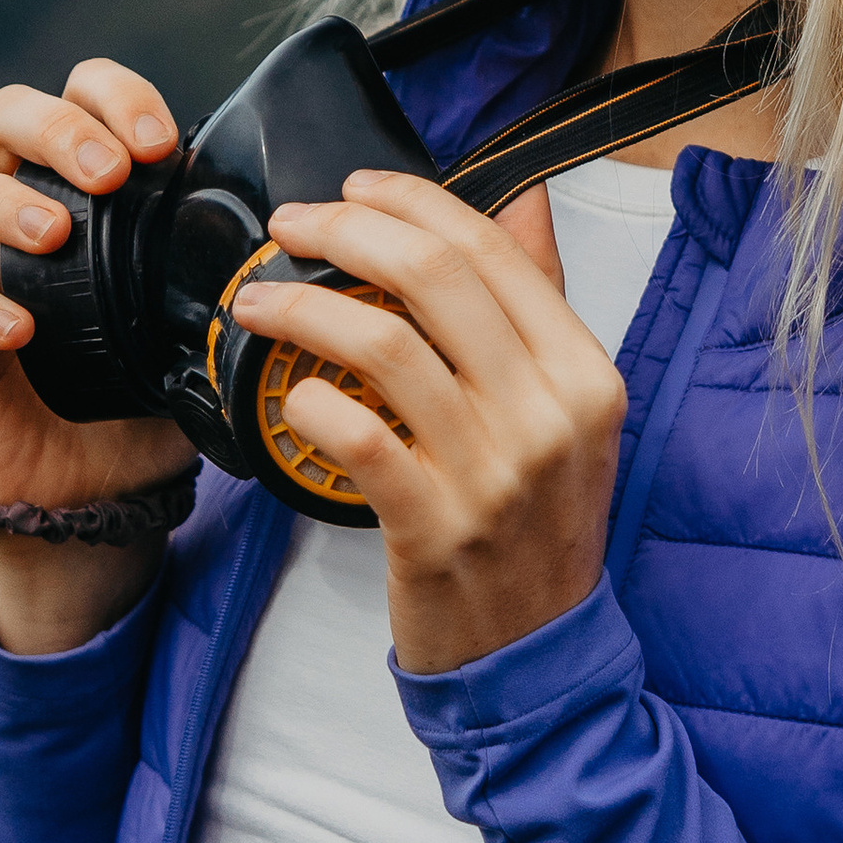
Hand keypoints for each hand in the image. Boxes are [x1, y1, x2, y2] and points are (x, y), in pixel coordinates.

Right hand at [0, 61, 196, 652]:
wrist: (102, 491)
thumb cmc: (151, 392)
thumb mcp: (201, 321)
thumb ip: (231, 270)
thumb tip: (303, 232)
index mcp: (82, 184)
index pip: (82, 96)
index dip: (114, 96)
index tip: (163, 140)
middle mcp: (16, 206)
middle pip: (6, 115)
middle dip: (58, 127)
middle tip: (111, 173)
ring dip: (2, 198)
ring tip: (55, 233)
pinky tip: (21, 330)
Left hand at [234, 175, 624, 672]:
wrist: (537, 655)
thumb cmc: (538, 524)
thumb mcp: (570, 411)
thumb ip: (541, 304)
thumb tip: (519, 198)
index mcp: (583, 373)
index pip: (490, 250)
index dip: (411, 201)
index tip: (354, 187)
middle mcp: (548, 415)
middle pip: (434, 278)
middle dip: (346, 229)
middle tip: (292, 223)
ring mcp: (493, 474)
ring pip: (384, 346)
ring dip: (303, 306)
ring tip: (259, 299)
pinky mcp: (436, 527)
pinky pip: (357, 438)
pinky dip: (309, 402)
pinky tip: (290, 393)